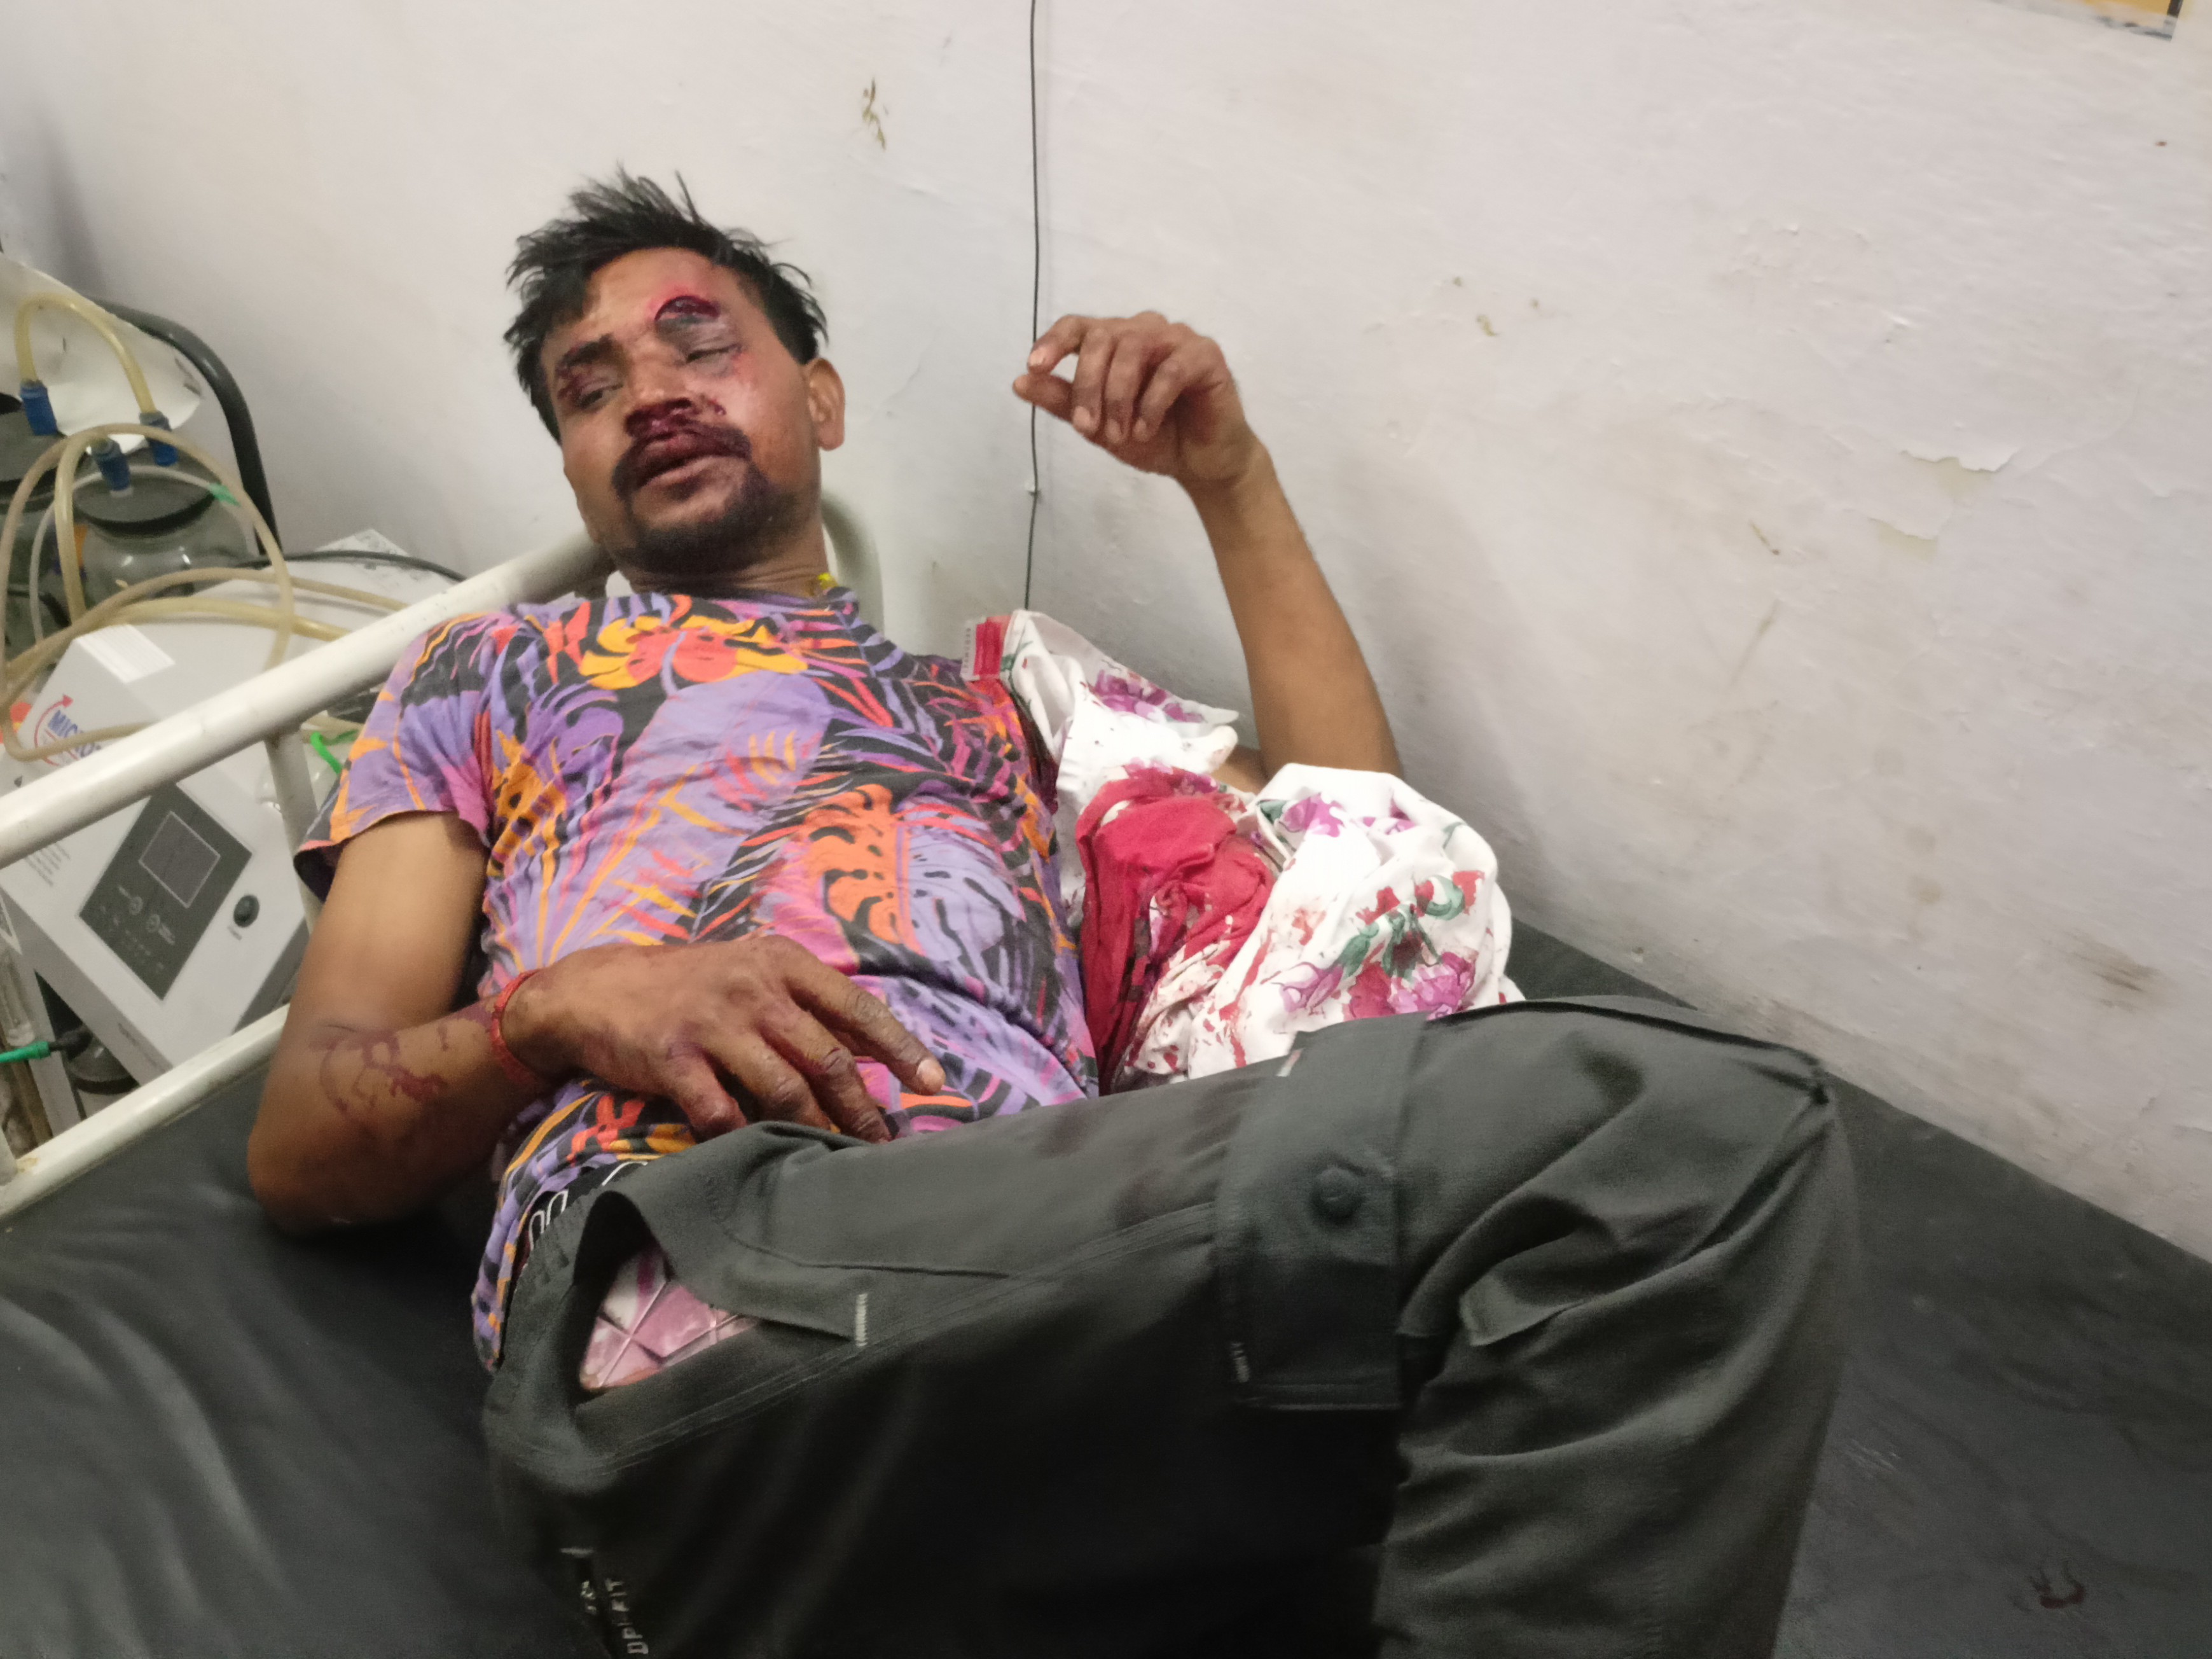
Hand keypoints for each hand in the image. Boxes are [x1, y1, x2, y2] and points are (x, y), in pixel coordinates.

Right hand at [502, 934, 944, 1143]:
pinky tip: (760, 1156)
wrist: (597, 989)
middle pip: (827, 1058)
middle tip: (885, 1145)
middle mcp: (753, 988)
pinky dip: (743, 1138)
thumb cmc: (690, 985)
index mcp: (782, 963)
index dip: (899, 1047)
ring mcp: (713, 1022)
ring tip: (838, 1159)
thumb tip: (871, 1050)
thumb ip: (807, 1004)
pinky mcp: (673, 1057)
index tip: (933, 1083)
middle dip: (863, 1108)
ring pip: (784, 1089)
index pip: (856, 1007)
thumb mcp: (752, 973)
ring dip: (817, 1130)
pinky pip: (720, 1111)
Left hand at [1013, 312, 1262, 489]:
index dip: (1053, 341)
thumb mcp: (1097, 426)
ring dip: (1118, 396)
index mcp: (1115, 341)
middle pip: (1103, 338)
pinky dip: (1151, 403)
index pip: (1078, 326)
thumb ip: (1063, 403)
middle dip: (1088, 385)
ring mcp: (1176, 339)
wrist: (1200, 463)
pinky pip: (1171, 369)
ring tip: (1118, 435)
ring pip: (1134, 348)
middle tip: (1086, 428)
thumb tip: (1019, 383)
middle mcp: (1144, 330)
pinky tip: (1145, 430)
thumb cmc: (1151, 438)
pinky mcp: (1206, 355)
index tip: (1034, 367)